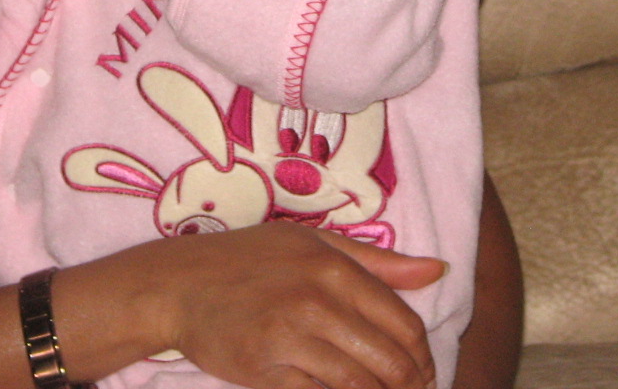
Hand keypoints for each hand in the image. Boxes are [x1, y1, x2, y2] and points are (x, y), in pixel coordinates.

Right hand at [57, 220, 445, 388]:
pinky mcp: (266, 370)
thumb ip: (377, 260)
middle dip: (409, 386)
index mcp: (333, 266)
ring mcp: (289, 337)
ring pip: (359, 386)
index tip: (423, 372)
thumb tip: (438, 270)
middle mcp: (315, 300)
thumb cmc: (249, 259)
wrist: (179, 284)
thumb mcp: (312, 242)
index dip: (422, 356)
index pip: (403, 323)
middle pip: (389, 361)